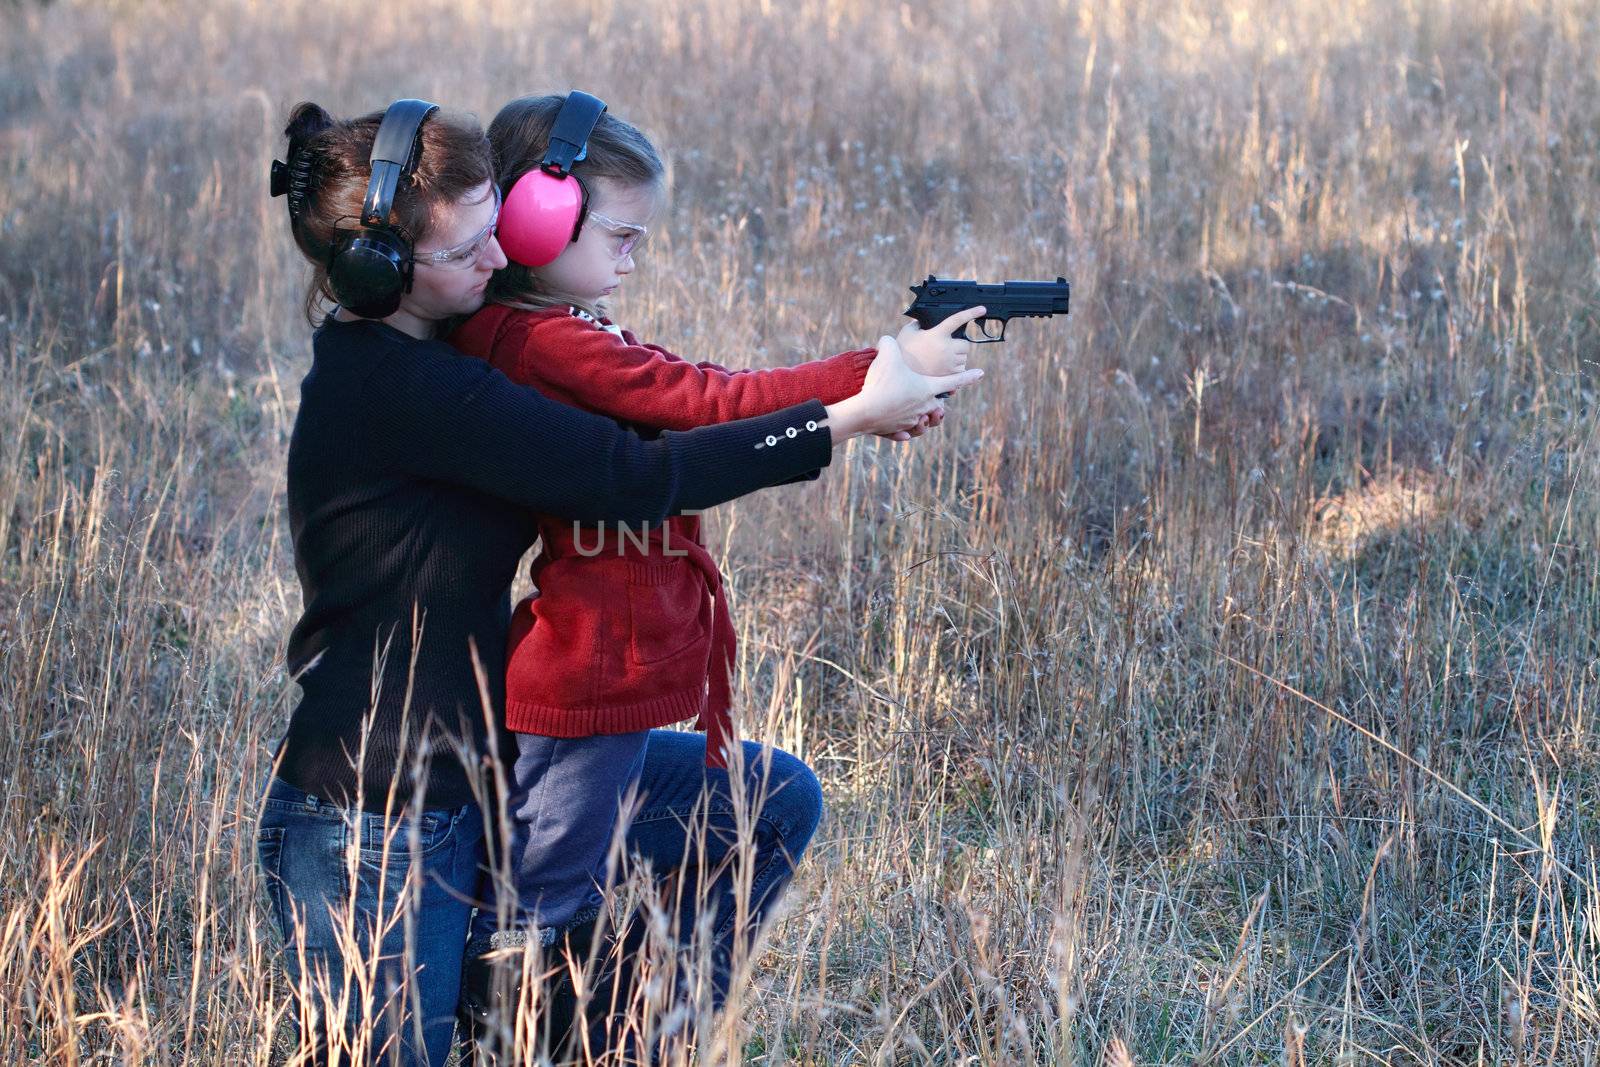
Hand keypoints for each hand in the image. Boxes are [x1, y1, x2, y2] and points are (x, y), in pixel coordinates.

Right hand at [824, 334, 980, 442]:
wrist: (865, 411)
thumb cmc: (881, 382)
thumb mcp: (887, 353)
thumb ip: (890, 342)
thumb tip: (886, 340)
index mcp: (927, 388)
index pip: (954, 381)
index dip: (969, 376)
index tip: (981, 373)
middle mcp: (924, 406)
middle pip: (938, 403)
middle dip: (937, 398)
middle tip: (929, 393)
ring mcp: (911, 420)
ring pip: (922, 418)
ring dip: (920, 414)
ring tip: (913, 409)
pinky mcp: (897, 430)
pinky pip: (904, 430)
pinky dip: (902, 428)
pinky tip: (898, 426)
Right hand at [896, 305, 984, 374]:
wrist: (898, 376)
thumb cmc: (902, 352)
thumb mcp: (908, 332)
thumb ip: (918, 324)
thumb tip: (924, 321)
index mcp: (937, 334)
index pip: (957, 320)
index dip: (970, 313)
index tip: (982, 309)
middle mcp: (946, 348)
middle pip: (965, 345)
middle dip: (958, 345)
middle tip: (945, 348)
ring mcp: (949, 363)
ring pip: (964, 358)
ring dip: (956, 358)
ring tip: (940, 360)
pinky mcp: (950, 376)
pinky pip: (960, 371)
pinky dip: (954, 370)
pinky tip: (941, 369)